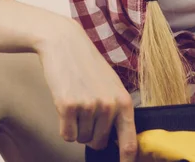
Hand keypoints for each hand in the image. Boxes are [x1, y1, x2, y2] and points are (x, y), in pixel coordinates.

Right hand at [34, 17, 137, 161]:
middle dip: (92, 133)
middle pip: (100, 143)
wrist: (66, 44)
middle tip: (88, 109)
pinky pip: (66, 135)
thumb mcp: (112, 86)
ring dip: (77, 127)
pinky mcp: (67, 107)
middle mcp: (109, 106)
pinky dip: (64, 126)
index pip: (130, 143)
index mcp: (124, 102)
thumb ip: (118, 111)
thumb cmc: (90, 66)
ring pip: (81, 139)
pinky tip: (66, 105)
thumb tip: (121, 142)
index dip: (128, 161)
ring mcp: (89, 106)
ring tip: (78, 101)